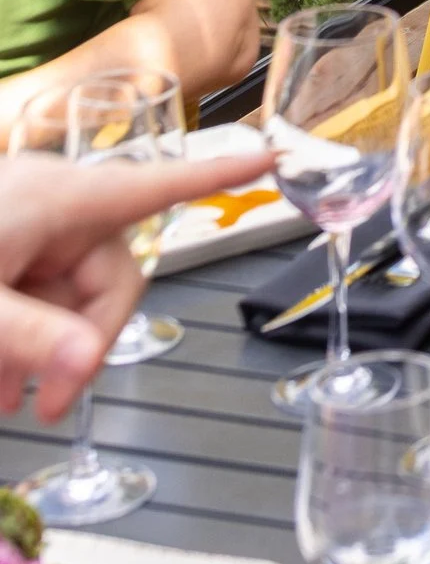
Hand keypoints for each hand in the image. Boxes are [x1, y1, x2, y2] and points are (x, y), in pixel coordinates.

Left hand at [0, 147, 269, 421]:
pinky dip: (30, 337)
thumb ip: (32, 335)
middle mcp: (59, 205)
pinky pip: (45, 293)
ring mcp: (36, 225)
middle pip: (112, 275)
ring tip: (10, 399)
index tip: (270, 156)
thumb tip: (88, 364)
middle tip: (49, 406)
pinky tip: (6, 380)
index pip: (159, 185)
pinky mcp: (16, 244)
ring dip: (46, 351)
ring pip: (73, 294)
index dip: (219, 175)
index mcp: (64, 197)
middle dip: (82, 344)